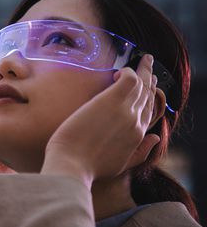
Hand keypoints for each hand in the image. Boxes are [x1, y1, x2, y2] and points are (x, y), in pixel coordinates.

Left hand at [40, 54, 160, 188]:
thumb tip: (155, 137)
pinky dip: (129, 71)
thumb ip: (141, 153)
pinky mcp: (112, 100)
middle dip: (151, 78)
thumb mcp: (120, 165)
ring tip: (144, 59)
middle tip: (148, 65)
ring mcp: (126, 110)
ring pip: (142, 84)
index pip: (149, 110)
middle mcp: (136, 122)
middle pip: (148, 94)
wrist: (71, 165)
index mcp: (137, 136)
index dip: (149, 97)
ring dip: (145, 69)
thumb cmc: (88, 167)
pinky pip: (130, 78)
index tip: (147, 86)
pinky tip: (119, 71)